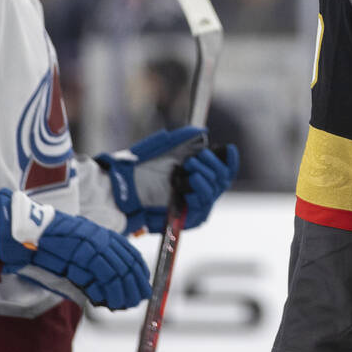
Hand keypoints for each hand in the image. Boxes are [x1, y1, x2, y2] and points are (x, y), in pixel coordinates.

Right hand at [0, 187, 151, 309]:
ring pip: (117, 270)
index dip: (138, 271)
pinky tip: (110, 302)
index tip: (142, 286)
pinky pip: (101, 274)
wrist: (21, 233)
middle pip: (127, 263)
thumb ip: (90, 265)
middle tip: (137, 300)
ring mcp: (90, 243)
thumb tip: (107, 289)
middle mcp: (98, 236)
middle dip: (135, 284)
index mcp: (99, 233)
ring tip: (124, 305)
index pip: (128, 252)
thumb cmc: (44, 246)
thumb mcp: (73, 251)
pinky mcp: (80, 252)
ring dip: (123, 291)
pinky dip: (108, 291)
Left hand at [96, 126, 239, 232]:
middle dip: (212, 166)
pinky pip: (201, 209)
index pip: (225, 170)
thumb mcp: (160, 147)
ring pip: (213, 192)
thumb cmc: (138, 169)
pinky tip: (190, 183)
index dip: (230, 160)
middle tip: (194, 160)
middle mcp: (198, 191)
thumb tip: (200, 131)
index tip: (228, 149)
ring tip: (190, 171)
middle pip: (222, 179)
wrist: (121, 188)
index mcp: (196, 173)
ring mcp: (194, 206)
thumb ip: (181, 138)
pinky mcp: (187, 220)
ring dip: (205, 177)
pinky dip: (199, 194)